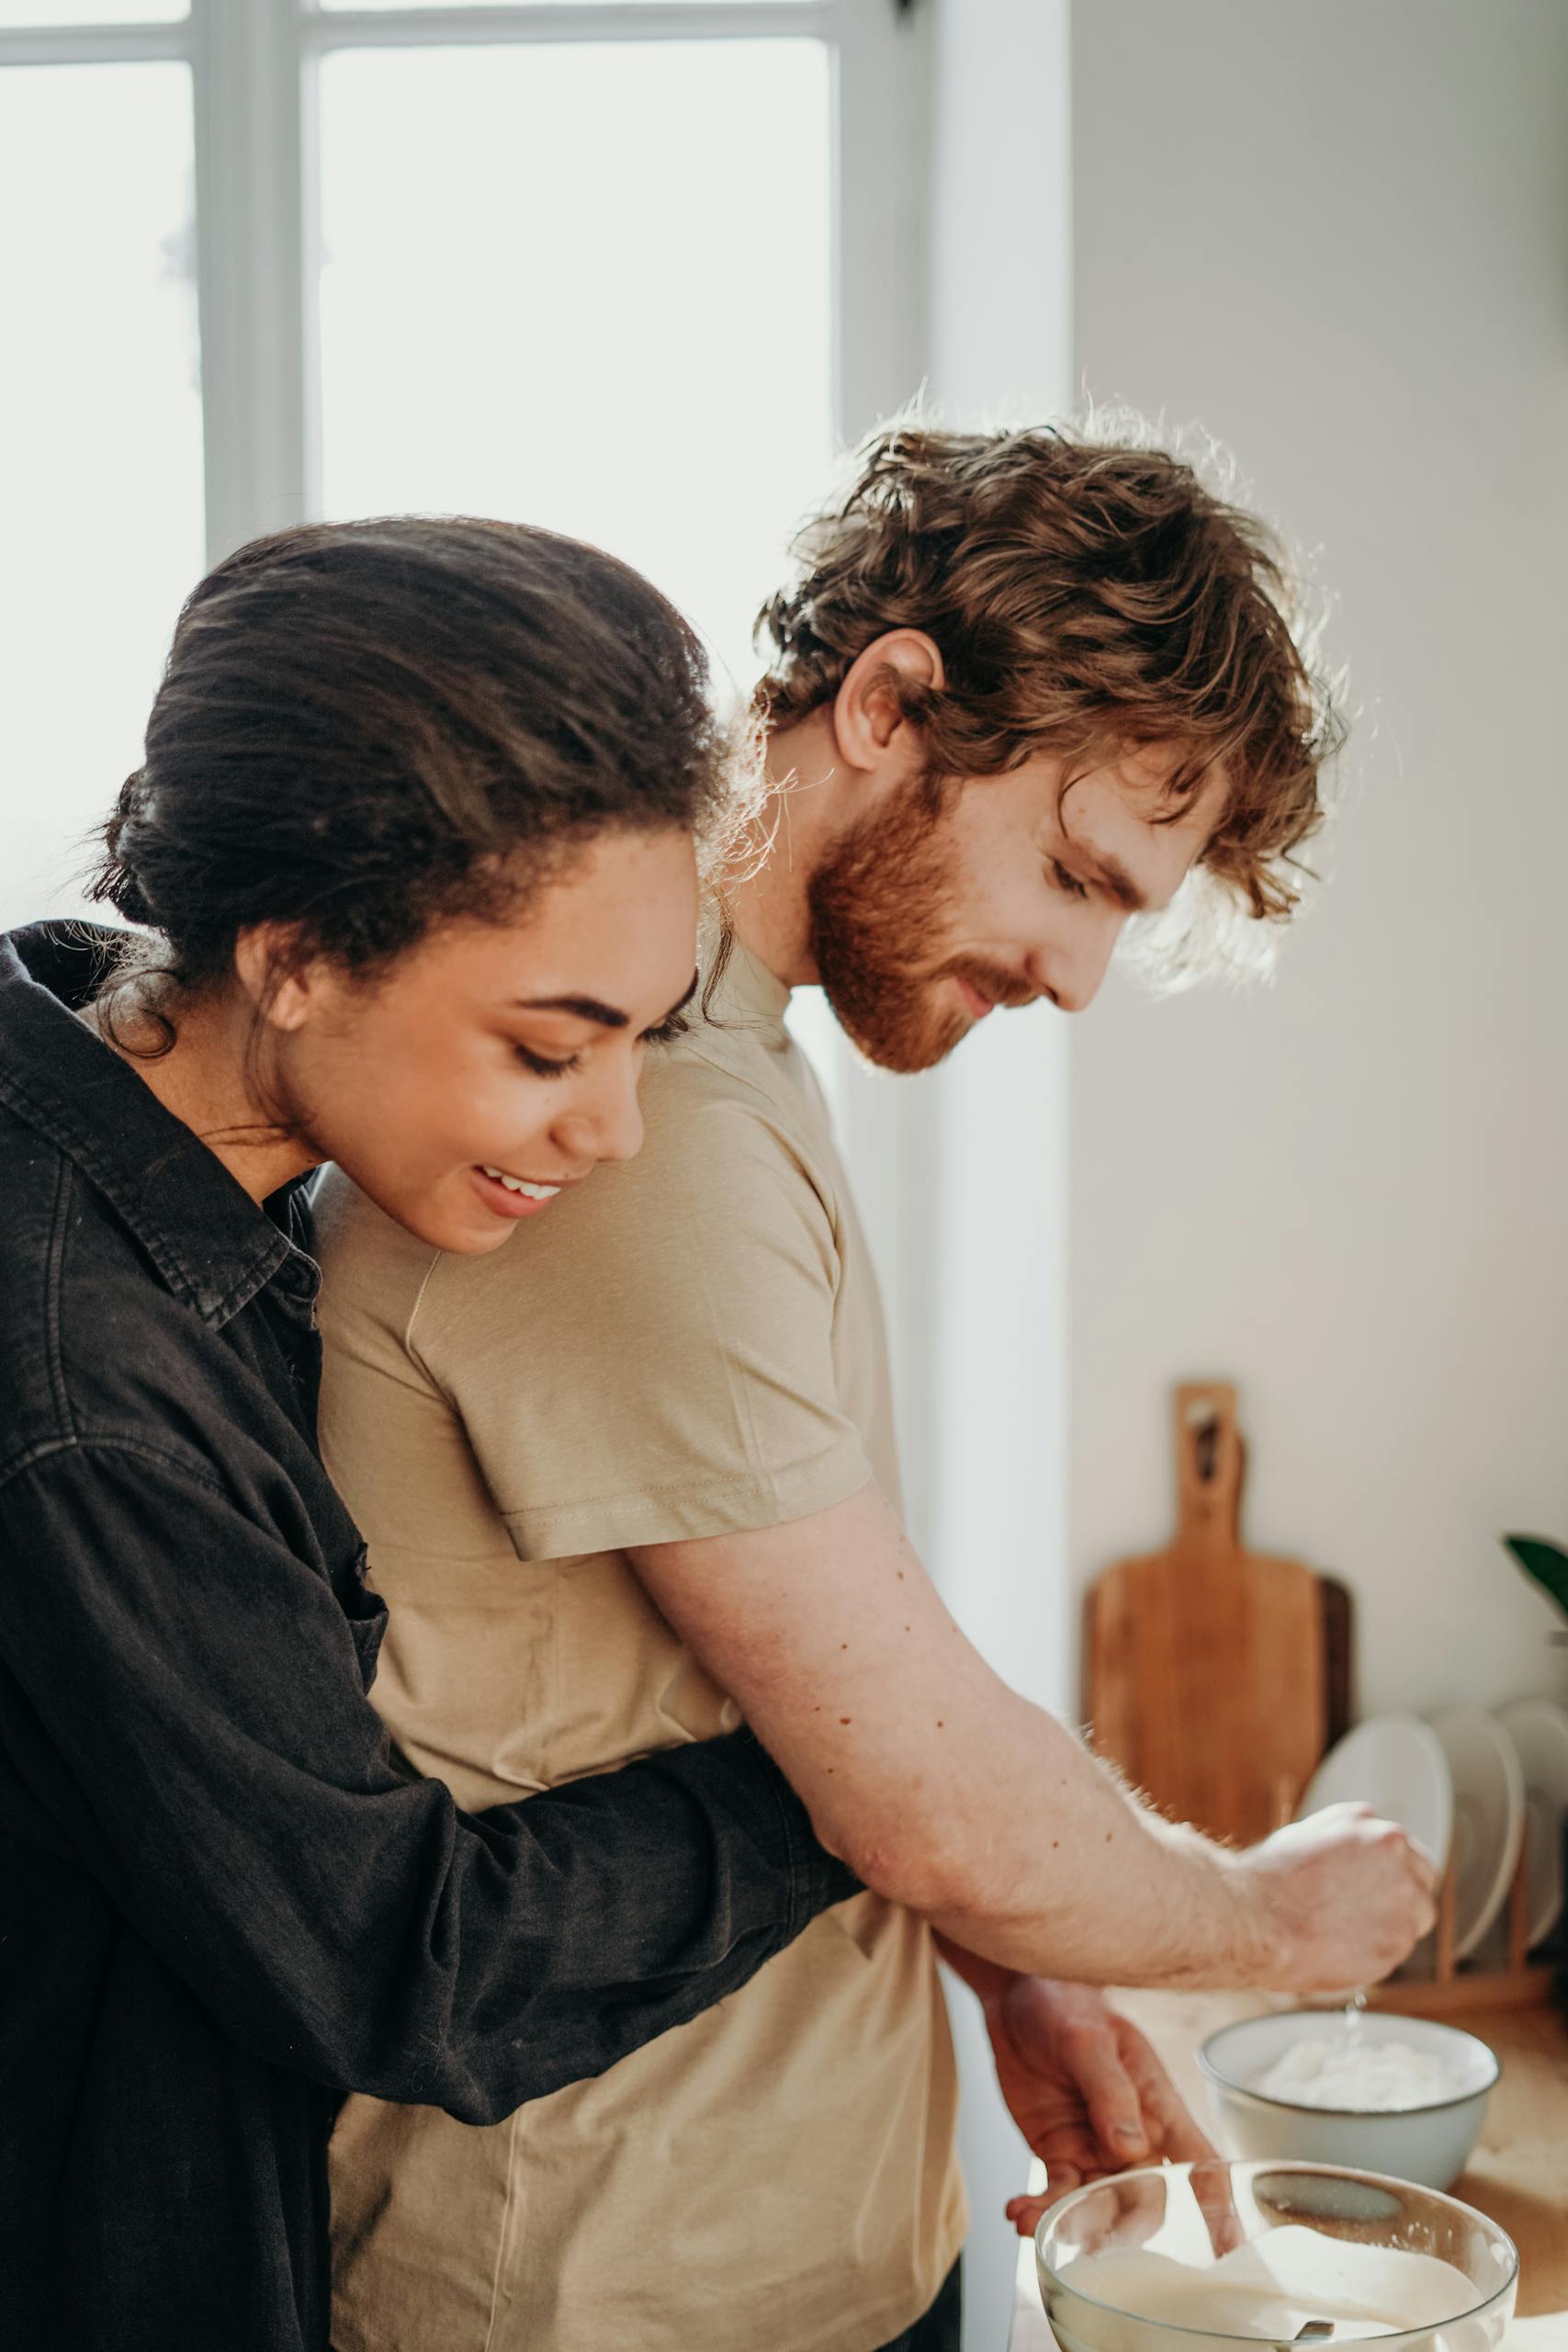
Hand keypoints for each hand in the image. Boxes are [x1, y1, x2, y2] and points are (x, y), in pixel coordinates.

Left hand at [970, 1976, 1215, 2237]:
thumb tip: (1130, 2147)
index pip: (1201, 2164)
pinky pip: (1055, 2194)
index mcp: (1159, 2107)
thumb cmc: (1068, 2005)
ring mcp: (1095, 2151)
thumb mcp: (1087, 2040)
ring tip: (1030, 2221)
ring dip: (1067, 2223)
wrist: (1017, 1996)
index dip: (1219, 2208)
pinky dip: (1038, 2210)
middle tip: (1085, 2236)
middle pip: (1144, 2202)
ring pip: (1095, 2207)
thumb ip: (1110, 2092)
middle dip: (1119, 2228)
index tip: (1227, 2250)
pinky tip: (1018, 2212)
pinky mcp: (1059, 2154)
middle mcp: (1135, 2139)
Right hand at [1238, 1802, 1438, 1992]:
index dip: (1391, 1872)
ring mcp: (1402, 1898)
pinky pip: (1399, 1949)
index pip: (1406, 1851)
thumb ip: (1348, 1839)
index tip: (1376, 1887)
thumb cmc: (1272, 1879)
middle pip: (1422, 1881)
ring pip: (1416, 1918)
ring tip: (1351, 1934)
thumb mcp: (1309, 1835)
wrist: (1258, 1919)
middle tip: (1371, 1914)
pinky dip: (1378, 1953)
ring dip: (1394, 1926)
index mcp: (1375, 1827)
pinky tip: (1343, 1949)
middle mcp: (1397, 1856)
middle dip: (1403, 1896)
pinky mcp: (1398, 1939)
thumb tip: (1359, 1852)